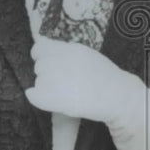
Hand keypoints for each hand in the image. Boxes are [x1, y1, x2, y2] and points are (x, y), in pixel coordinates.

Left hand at [25, 38, 139, 121]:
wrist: (116, 96)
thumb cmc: (106, 78)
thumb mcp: (87, 55)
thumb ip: (67, 52)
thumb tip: (46, 47)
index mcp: (68, 49)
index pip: (39, 48)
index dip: (42, 56)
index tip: (49, 65)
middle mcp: (57, 60)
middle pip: (39, 66)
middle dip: (47, 74)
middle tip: (65, 84)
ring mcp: (51, 77)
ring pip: (38, 82)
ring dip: (47, 88)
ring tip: (67, 93)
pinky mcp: (47, 95)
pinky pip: (33, 96)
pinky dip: (40, 100)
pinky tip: (57, 102)